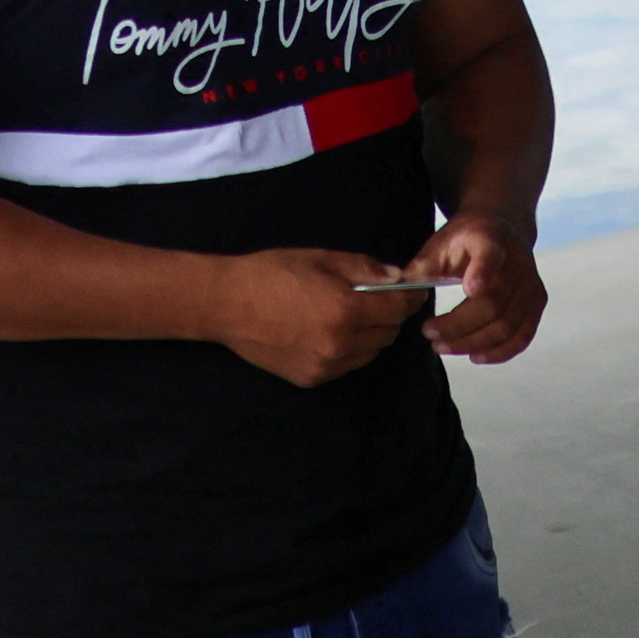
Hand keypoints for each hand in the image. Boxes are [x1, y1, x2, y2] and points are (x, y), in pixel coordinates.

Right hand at [207, 248, 424, 389]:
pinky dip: (350, 350)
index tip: (412, 290)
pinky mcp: (312, 378)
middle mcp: (341, 344)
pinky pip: (347, 365)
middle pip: (388, 334)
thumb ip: (364, 269)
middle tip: (378, 299)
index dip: (410, 298)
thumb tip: (398, 279)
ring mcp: (326, 365)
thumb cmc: (271, 273)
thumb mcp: (322, 259)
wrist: (225, 303)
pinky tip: (331, 331)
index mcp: (346, 310)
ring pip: (370, 353)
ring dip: (371, 334)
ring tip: (351, 314)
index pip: (399, 309)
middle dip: (390, 315)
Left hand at [412, 216, 542, 365]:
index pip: (490, 254)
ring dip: (473, 343)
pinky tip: (475, 356)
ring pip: (506, 326)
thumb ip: (422, 266)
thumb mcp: (440, 242)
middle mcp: (518, 262)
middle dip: (458, 327)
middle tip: (429, 335)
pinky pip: (522, 335)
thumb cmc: (464, 240)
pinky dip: (499, 352)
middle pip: (493, 305)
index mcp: (490, 238)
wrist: (501, 228)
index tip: (468, 290)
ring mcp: (531, 284)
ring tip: (443, 347)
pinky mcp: (536, 302)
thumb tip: (398, 291)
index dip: (482, 272)